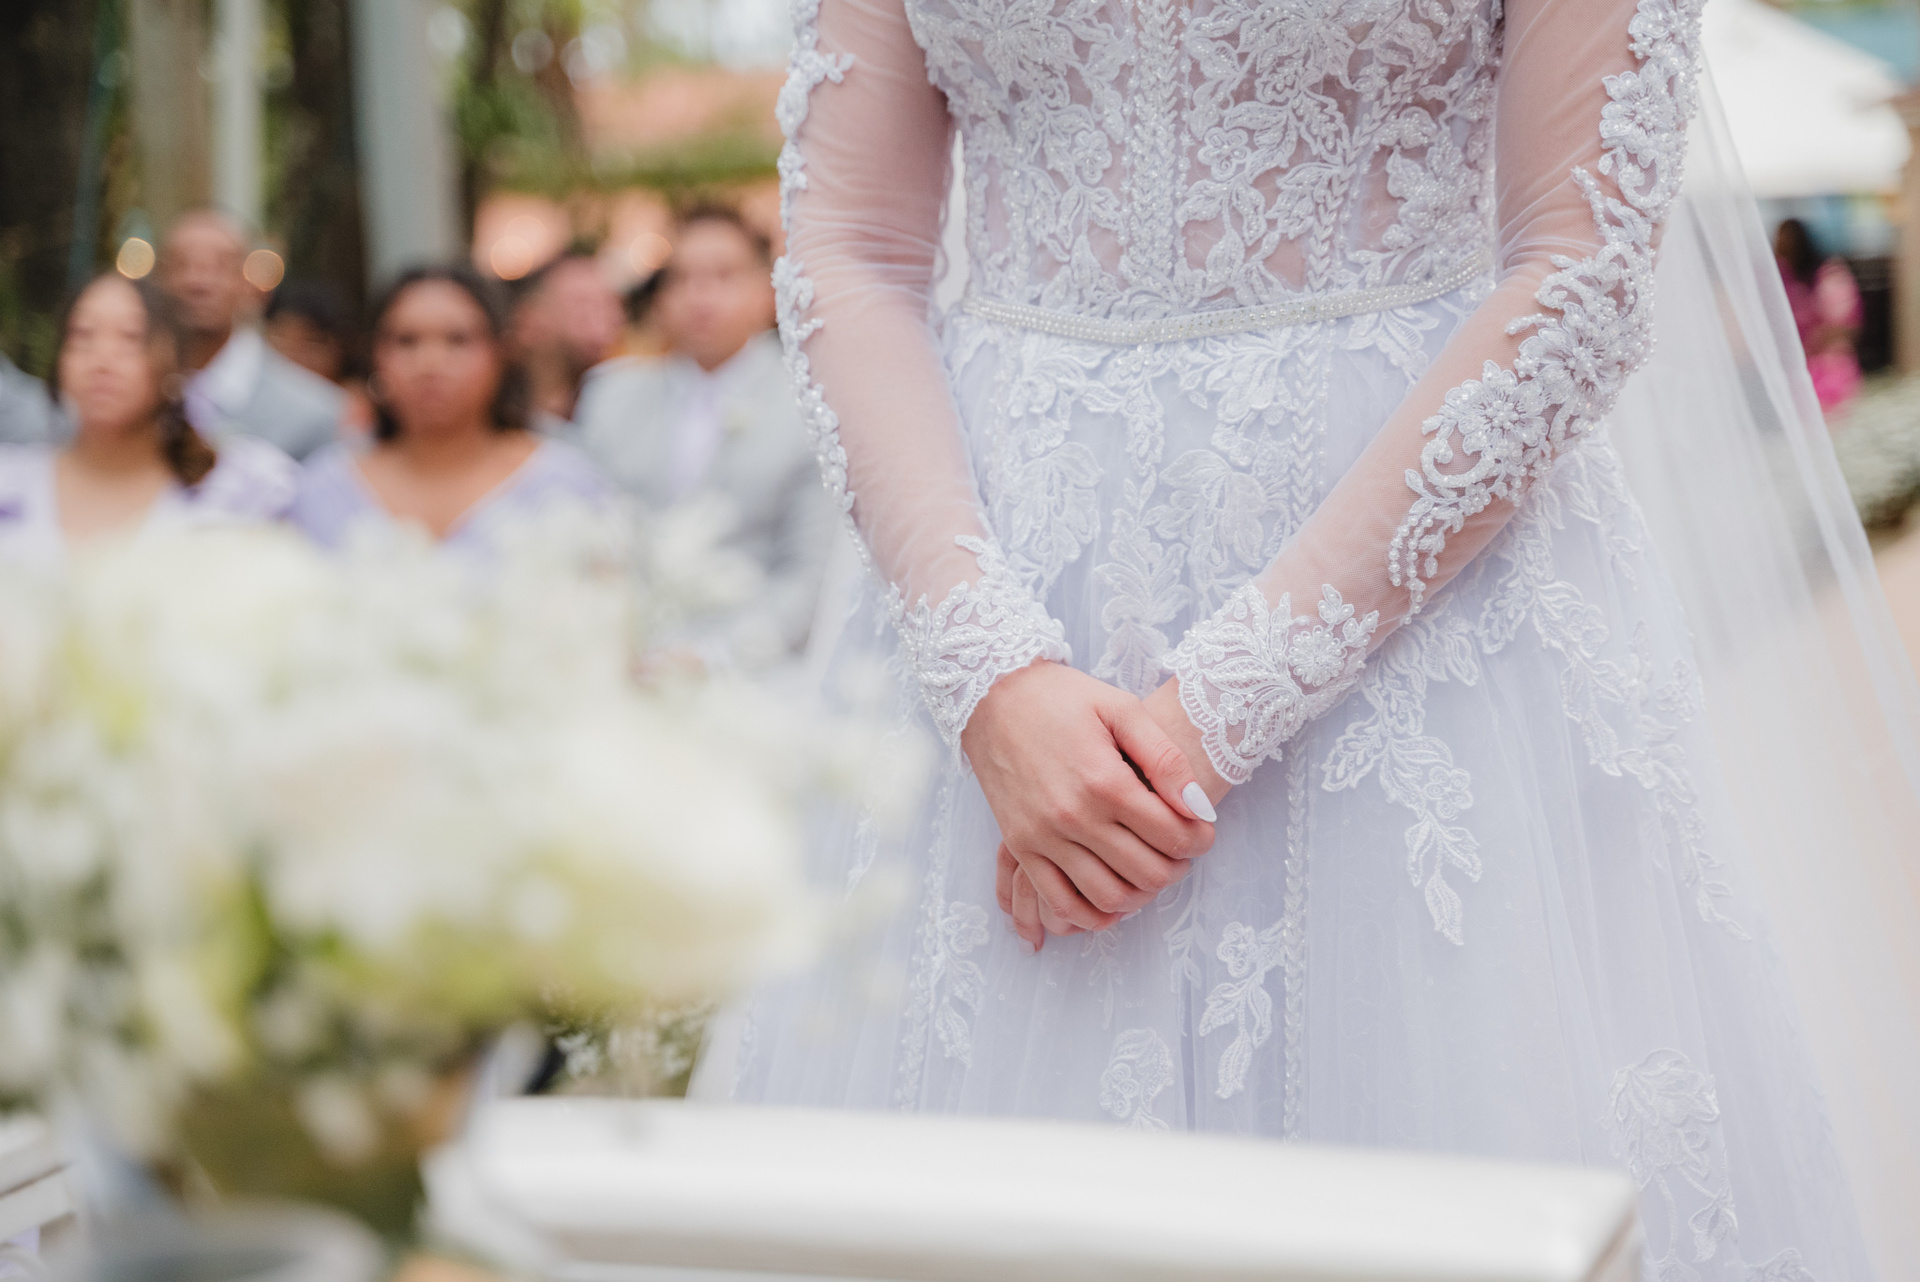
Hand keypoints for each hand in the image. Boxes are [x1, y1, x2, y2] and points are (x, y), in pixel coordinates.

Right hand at [962, 660, 1214, 949]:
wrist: (990, 697)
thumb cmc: (1060, 698)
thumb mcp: (1122, 709)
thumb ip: (1165, 759)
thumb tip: (1200, 808)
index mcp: (1104, 781)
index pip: (1172, 836)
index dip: (1200, 840)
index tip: (1204, 832)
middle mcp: (1073, 817)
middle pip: (1146, 872)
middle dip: (1177, 868)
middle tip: (1182, 852)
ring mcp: (1043, 837)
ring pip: (1109, 896)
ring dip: (1141, 894)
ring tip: (1150, 870)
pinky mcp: (1020, 847)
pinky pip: (1060, 902)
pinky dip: (1092, 914)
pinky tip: (1113, 899)